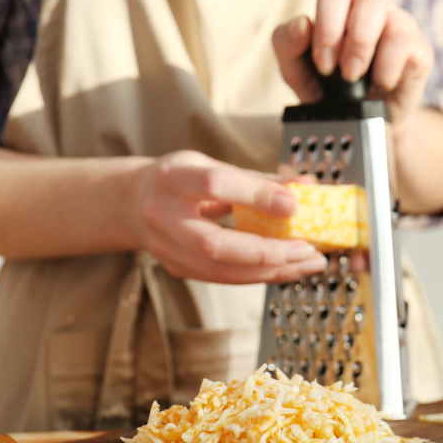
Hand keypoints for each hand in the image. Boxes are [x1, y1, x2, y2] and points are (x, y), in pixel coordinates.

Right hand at [131, 150, 326, 283]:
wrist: (134, 200)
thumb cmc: (181, 178)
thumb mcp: (213, 165)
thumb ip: (259, 179)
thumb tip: (306, 185)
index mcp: (174, 176)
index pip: (215, 185)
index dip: (256, 196)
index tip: (293, 204)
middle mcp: (163, 214)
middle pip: (215, 243)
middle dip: (267, 251)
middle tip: (306, 249)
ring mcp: (166, 247)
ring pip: (220, 269)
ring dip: (270, 270)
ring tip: (307, 262)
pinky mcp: (176, 267)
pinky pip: (222, 277)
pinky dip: (258, 275)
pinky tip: (286, 268)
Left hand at [272, 0, 433, 123]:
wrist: (356, 125)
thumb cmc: (325, 88)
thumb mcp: (295, 70)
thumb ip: (286, 44)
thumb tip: (302, 24)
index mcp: (341, 6)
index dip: (328, 26)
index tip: (324, 65)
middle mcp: (373, 10)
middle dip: (355, 37)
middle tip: (343, 72)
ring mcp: (400, 26)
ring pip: (396, 20)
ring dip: (369, 51)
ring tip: (356, 78)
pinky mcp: (419, 51)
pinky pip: (408, 46)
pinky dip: (388, 70)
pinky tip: (379, 85)